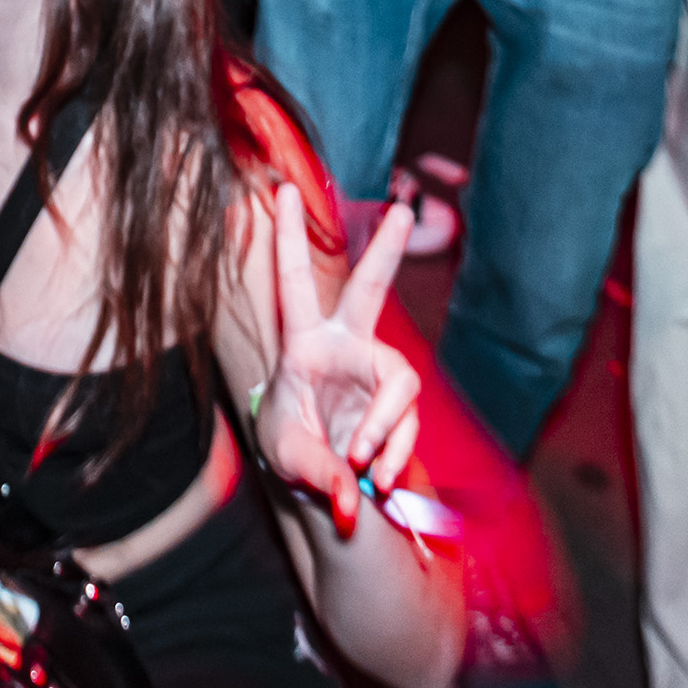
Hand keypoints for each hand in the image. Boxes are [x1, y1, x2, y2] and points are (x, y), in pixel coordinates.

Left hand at [253, 188, 422, 531]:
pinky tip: (377, 480)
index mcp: (304, 344)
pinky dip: (393, 454)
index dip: (288, 238)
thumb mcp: (291, 457)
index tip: (281, 189)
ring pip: (399, 386)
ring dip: (384, 429)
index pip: (295, 285)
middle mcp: (346, 347)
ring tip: (361, 467)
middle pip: (370, 292)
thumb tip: (350, 497)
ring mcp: (377, 373)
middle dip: (387, 252)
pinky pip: (406, 424)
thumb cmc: (290, 445)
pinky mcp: (399, 403)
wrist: (321, 474)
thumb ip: (319, 473)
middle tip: (404, 210)